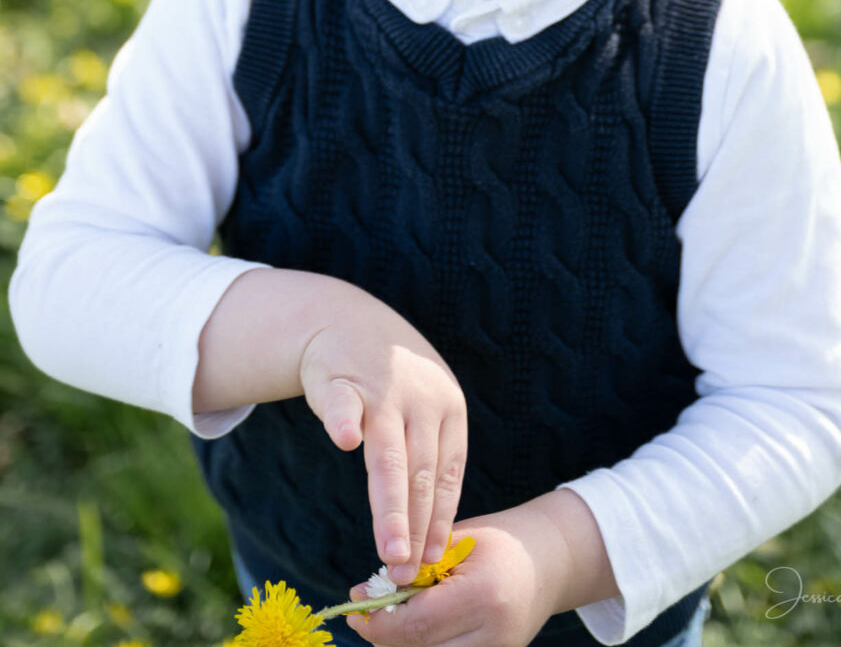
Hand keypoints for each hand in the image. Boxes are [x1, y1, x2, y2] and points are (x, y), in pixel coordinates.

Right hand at [299, 286, 467, 585]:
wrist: (346, 319)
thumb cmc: (390, 381)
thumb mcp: (422, 410)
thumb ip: (426, 460)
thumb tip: (427, 534)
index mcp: (449, 407)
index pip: (447, 474)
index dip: (439, 519)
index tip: (432, 561)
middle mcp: (421, 397)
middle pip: (421, 473)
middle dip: (415, 528)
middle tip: (407, 572)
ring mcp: (381, 386)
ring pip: (388, 454)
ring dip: (390, 504)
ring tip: (391, 548)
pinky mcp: (341, 378)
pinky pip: (343, 403)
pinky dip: (343, 419)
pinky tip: (344, 439)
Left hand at [346, 504, 571, 646]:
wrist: (548, 563)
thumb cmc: (498, 543)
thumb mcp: (456, 543)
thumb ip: (416, 568)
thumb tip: (368, 593)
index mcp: (482, 596)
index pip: (417, 625)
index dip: (378, 621)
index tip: (355, 605)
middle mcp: (492, 635)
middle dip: (384, 636)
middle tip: (367, 613)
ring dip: (401, 644)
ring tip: (394, 615)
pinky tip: (417, 628)